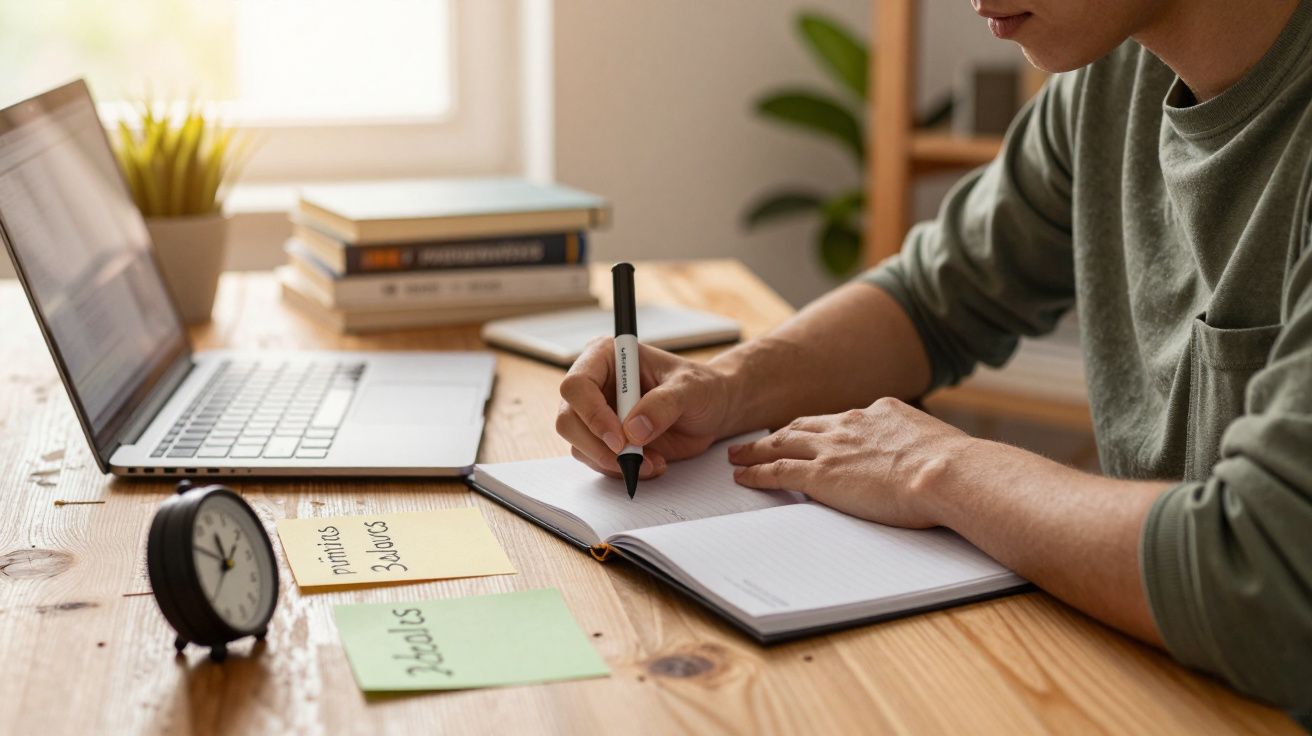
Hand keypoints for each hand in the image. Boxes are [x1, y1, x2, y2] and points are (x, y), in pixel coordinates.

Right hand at [556, 337, 732, 478]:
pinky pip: (598, 462)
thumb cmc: (701, 388)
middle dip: (597, 446)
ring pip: (579, 446)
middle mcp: (595, 386)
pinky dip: (622, 470)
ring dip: (613, 462)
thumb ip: (663, 404)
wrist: (712, 411)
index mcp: (606, 357)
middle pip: (568, 420)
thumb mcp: (690, 389)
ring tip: (653, 461)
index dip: (592, 414)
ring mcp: (597, 416)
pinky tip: (653, 464)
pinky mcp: (606, 441)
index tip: (620, 438)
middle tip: (631, 458)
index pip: (577, 385)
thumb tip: (633, 430)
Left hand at [727, 397, 970, 527]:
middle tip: (761, 439)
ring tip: (738, 455)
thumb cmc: (955, 468)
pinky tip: (743, 476)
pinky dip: (756, 473)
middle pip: (803, 425)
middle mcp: (851, 424)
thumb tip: (931, 463)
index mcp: (881, 413)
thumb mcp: (937, 445)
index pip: (842, 420)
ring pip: (782, 443)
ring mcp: (832, 448)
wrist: (947, 472)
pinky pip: (777, 471)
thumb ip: (921, 450)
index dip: (821, 428)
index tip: (809, 432)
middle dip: (780, 433)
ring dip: (756, 450)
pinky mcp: (820, 475)